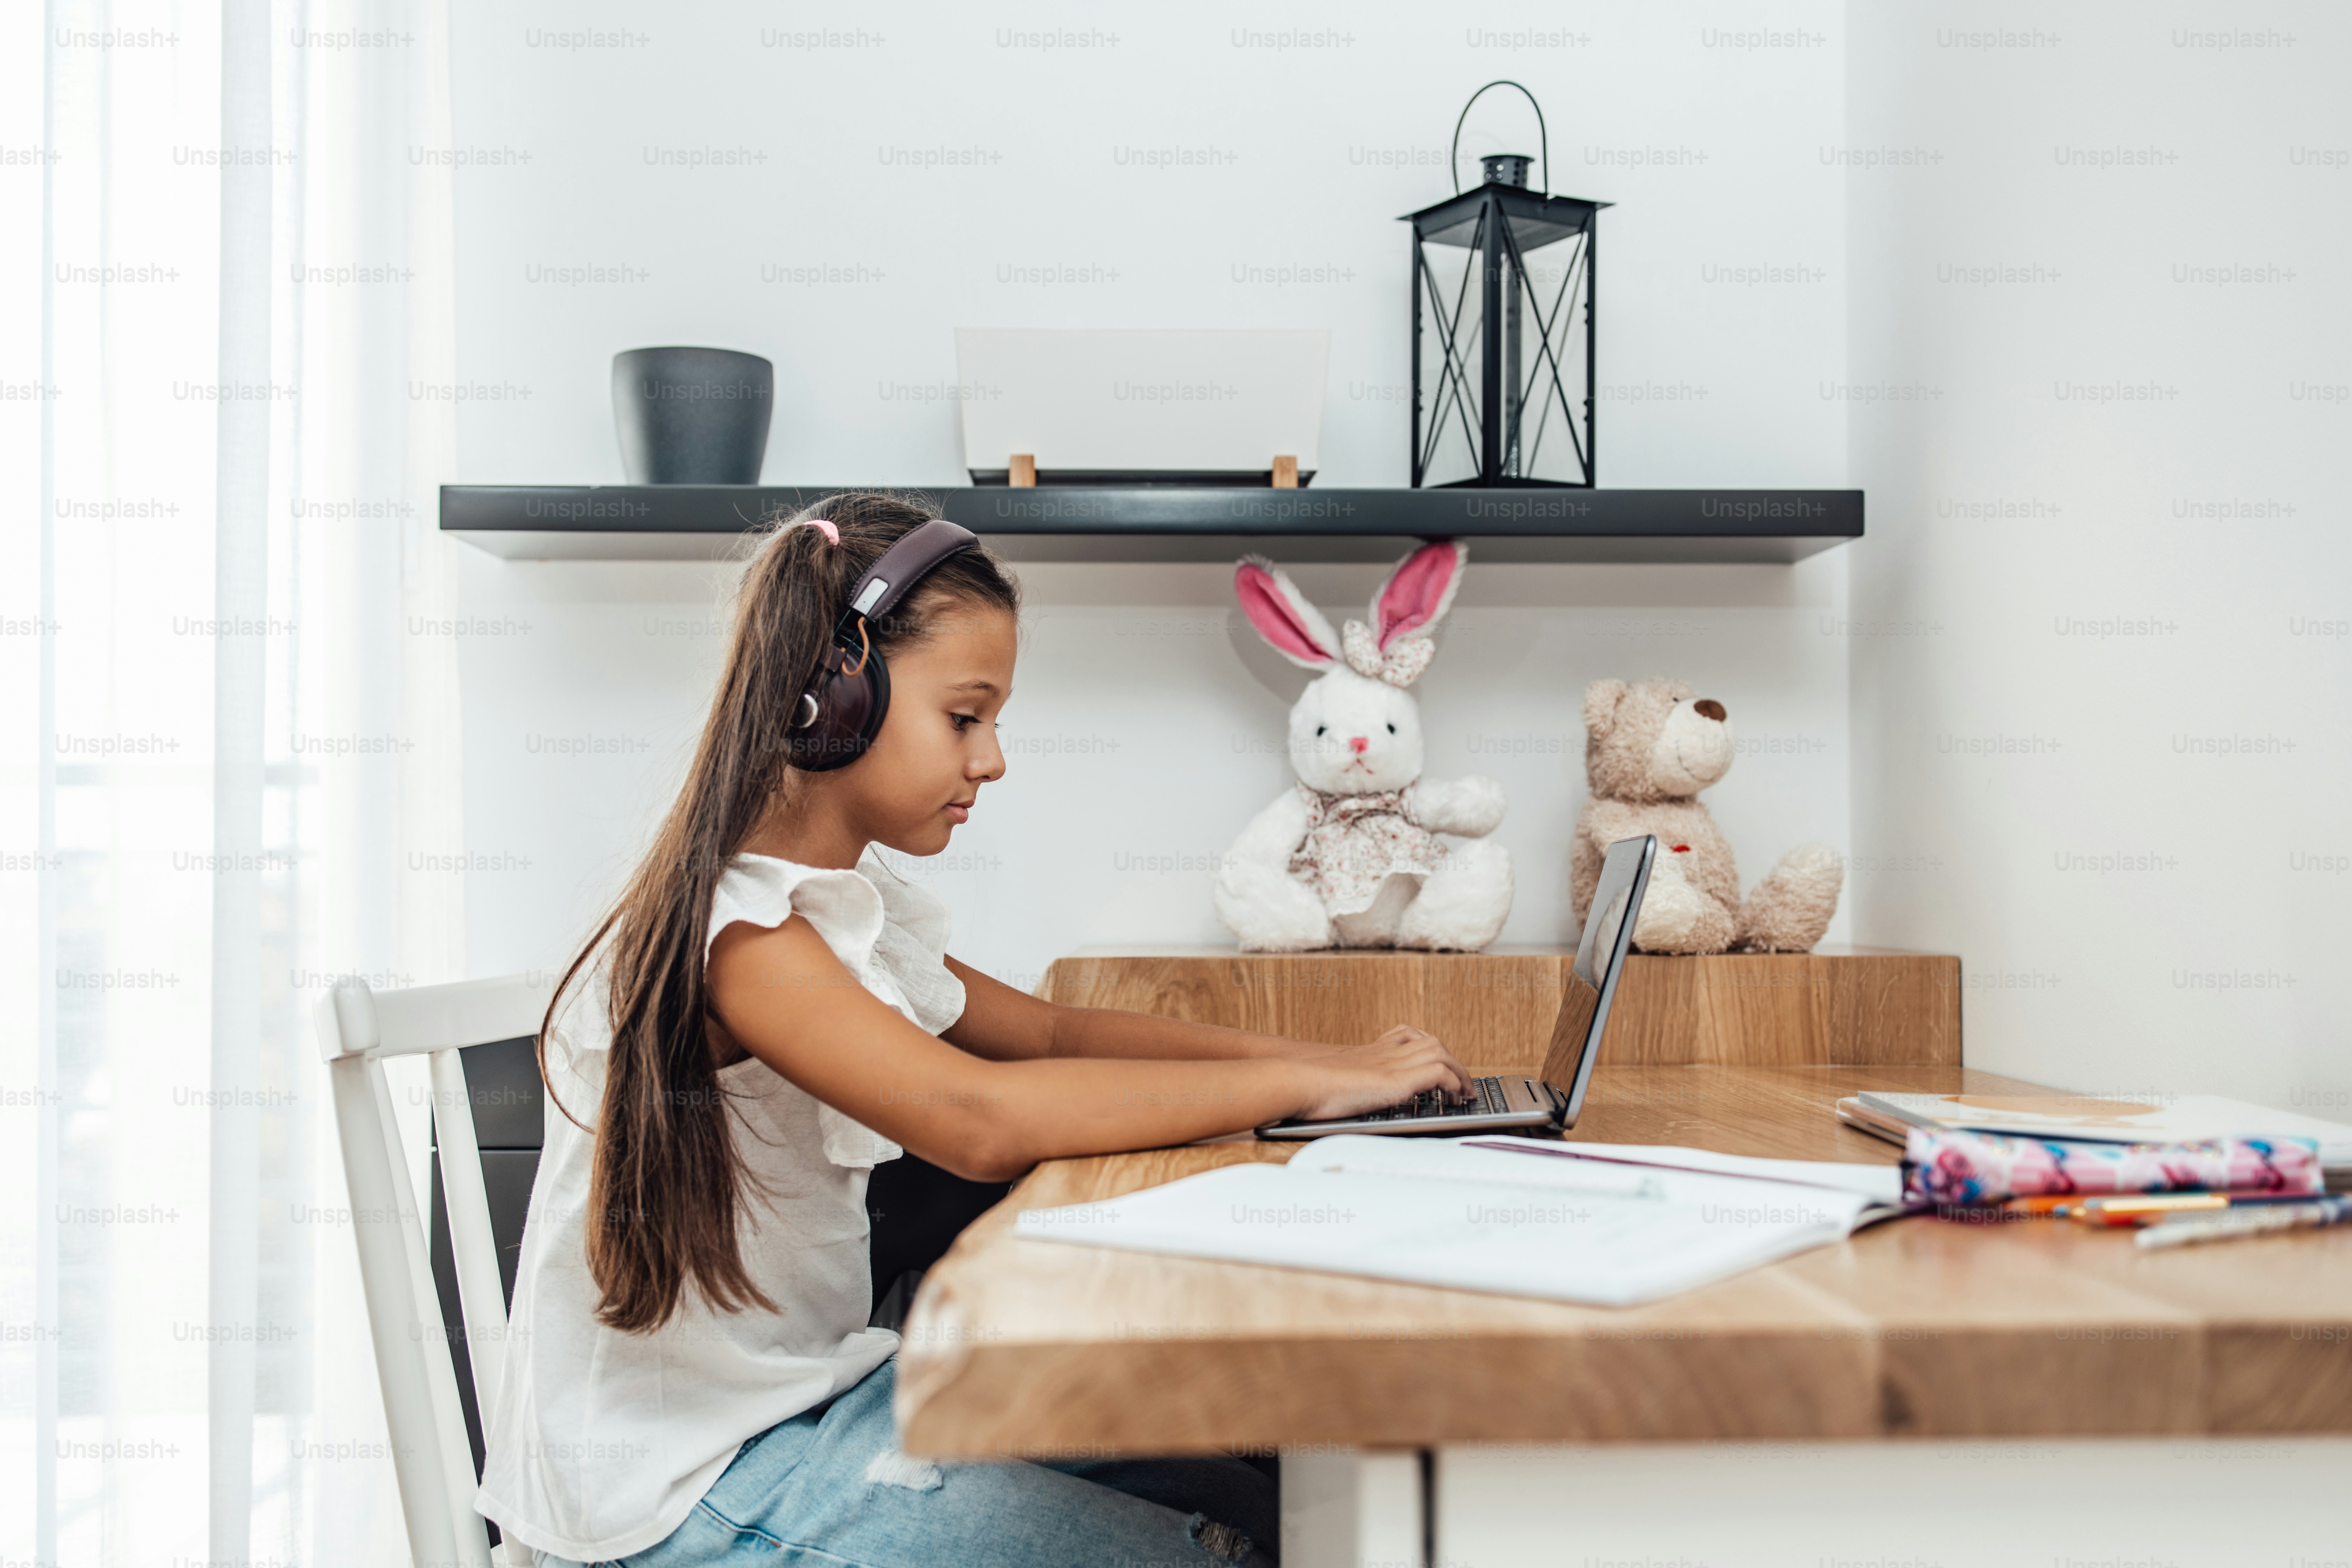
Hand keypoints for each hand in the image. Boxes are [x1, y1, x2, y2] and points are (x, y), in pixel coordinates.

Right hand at [1288, 1026, 1475, 1122]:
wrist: (1296, 1081)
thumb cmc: (1306, 1087)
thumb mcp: (1332, 1081)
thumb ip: (1344, 1084)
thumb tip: (1337, 1099)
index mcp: (1369, 1052)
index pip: (1407, 1036)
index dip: (1427, 1049)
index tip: (1439, 1067)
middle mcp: (1383, 1053)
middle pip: (1431, 1041)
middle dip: (1452, 1061)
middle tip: (1462, 1084)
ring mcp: (1391, 1064)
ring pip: (1440, 1051)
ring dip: (1459, 1071)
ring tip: (1465, 1093)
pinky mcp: (1395, 1079)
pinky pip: (1438, 1071)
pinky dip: (1452, 1082)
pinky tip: (1452, 1097)